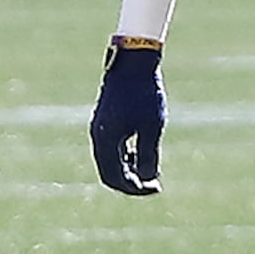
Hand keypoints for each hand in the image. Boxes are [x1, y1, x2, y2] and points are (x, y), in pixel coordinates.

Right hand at [90, 42, 163, 194]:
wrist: (133, 64)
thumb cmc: (145, 94)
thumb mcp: (152, 127)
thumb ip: (149, 155)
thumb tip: (147, 179)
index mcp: (106, 141)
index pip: (115, 178)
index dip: (135, 188)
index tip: (156, 189)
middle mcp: (98, 137)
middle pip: (109, 173)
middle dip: (130, 183)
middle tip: (153, 186)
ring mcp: (99, 129)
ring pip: (109, 161)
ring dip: (128, 171)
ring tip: (151, 171)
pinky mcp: (105, 122)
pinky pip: (111, 149)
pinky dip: (125, 157)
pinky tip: (142, 154)